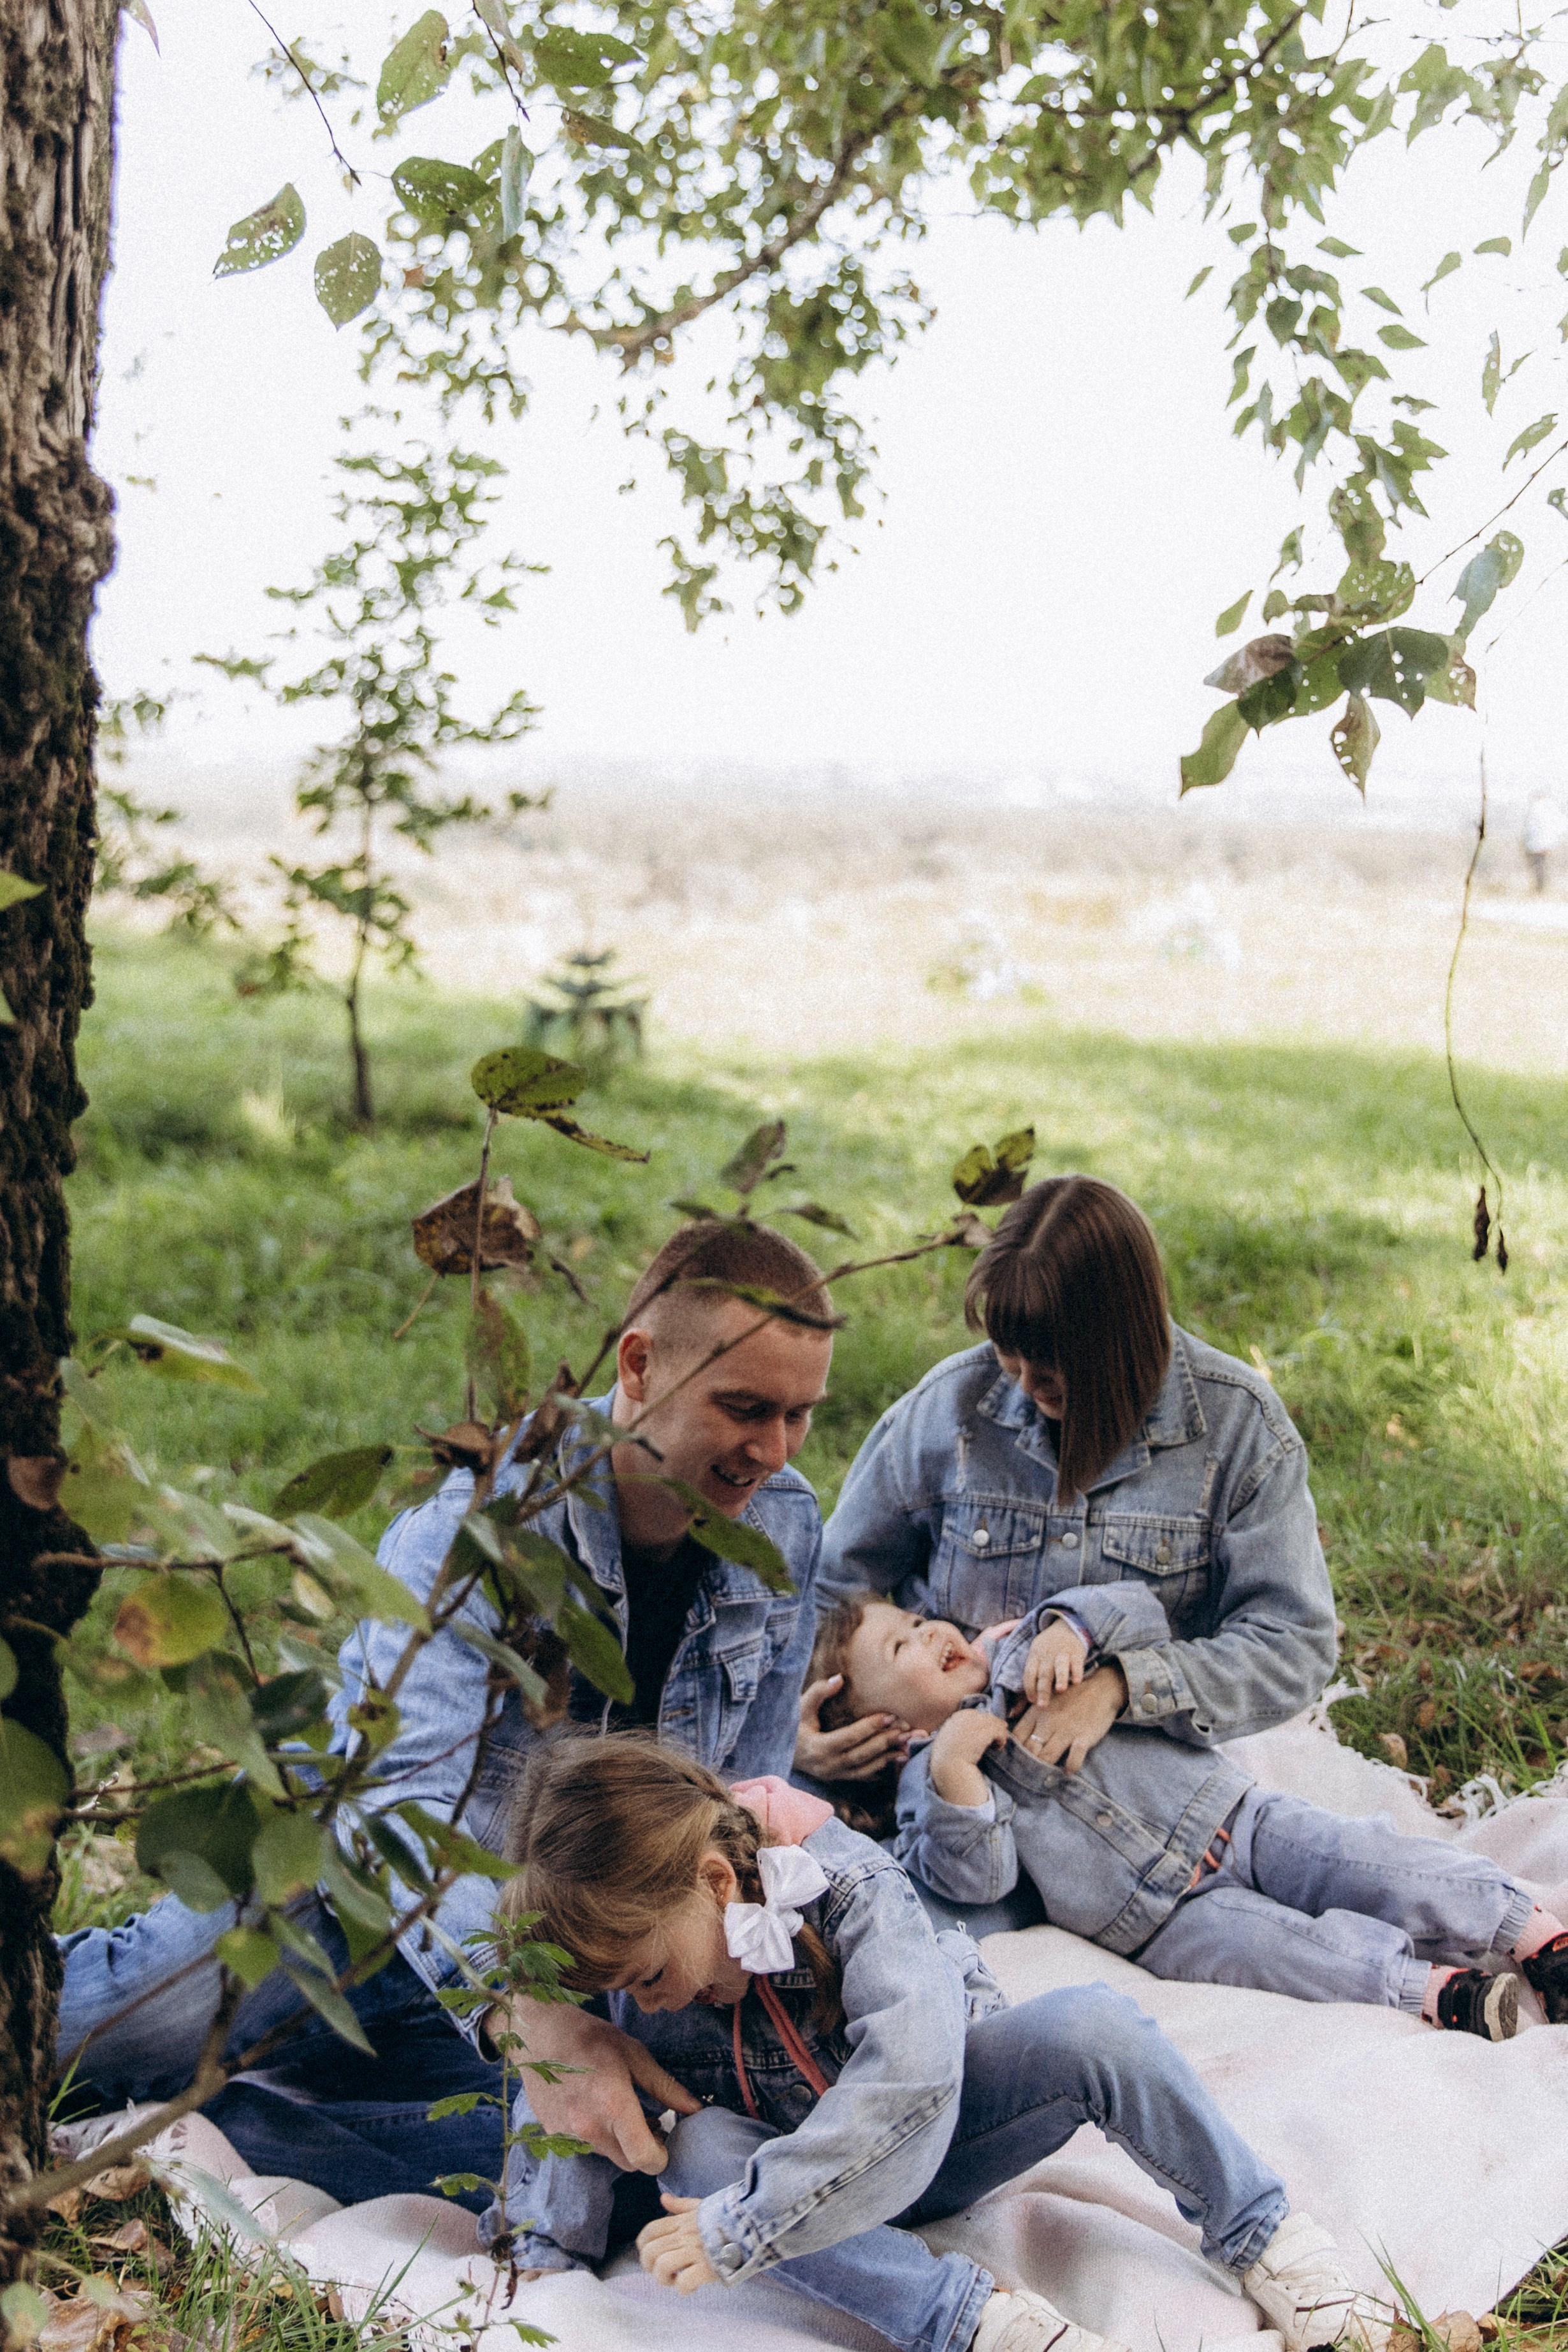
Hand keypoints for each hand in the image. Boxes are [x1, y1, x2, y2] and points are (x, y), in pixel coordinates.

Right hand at [487, 1997, 699, 2172]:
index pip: (644, 2160)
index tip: (666, 2138)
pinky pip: (586, 2146)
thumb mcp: (633, 2053)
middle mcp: (589, 2129)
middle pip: (628, 2163)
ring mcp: (568, 2135)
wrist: (535, 2033)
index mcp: (613, 2107)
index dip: (661, 2157)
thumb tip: (695, 2110)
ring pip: (607, 2154)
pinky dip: (598, 2135)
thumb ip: (664, 2086)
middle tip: (651, 2121)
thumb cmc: (589, 2037)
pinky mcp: (553, 2134)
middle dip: (644, 2149)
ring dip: (620, 2141)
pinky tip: (597, 2107)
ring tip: (624, 2109)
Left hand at [638, 2195, 718, 2292]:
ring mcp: (695, 2251)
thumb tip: (663, 2198)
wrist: (753, 2227)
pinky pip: (684, 2282)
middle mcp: (685, 2235)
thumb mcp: (702, 2206)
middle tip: (663, 2272)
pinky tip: (691, 2287)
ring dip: (664, 2279)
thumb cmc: (726, 2219)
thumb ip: (681, 2205)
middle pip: (650, 2252)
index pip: (649, 2231)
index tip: (651, 2256)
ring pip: (662, 2266)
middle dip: (649, 2267)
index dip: (643, 2247)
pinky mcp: (707, 2267)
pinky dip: (683, 2289)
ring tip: (675, 2280)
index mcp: (682, 2221)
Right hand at [796, 1674, 908, 1782]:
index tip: (889, 1715)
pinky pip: (864, 1775)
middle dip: (886, 1742)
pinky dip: (882, 1768)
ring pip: (866, 1768)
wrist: (783, 1753)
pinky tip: (898, 1759)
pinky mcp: (840, 1778)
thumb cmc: (792, 1727)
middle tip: (907, 1729)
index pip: (849, 1737)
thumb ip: (818, 1692)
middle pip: (862, 1754)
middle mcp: (828, 1766)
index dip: (870, 1727)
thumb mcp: (800, 1708)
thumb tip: (839, 1678)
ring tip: (909, 1745)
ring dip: (889, 1757)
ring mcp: (835, 1775)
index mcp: (818, 1748)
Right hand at [929, 1709, 1008, 1806]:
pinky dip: (1002, 1739)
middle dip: (994, 1726)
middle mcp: (963, 1718)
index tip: (989, 1732)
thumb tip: (980, 1724)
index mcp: (955, 1719)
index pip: (975, 1714)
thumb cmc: (951, 1761)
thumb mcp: (951, 1741)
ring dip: (1000, 1733)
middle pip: (986, 1717)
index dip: (984, 1723)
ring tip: (999, 1744)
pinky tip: (999, 1747)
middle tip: (999, 1737)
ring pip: (994, 1723)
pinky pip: (998, 1731)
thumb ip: (962, 1730)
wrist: (949, 1771)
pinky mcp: (982, 1734)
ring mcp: (972, 1725)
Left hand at [1011, 1663, 1127, 1773]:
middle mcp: (1048, 1722)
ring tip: (1043, 1779)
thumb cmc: (1070, 1695)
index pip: (1017, 1737)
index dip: (1013, 1752)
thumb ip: (1027, 1707)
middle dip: (1026, 1765)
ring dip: (1044, 1770)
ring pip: (1047, 1756)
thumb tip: (1010, 1717)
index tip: (1014, 1762)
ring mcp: (1066, 1730)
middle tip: (1026, 1776)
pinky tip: (1067, 1771)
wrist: (1100, 1688)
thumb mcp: (1045, 1697)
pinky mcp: (1083, 1738)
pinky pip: (1073, 1759)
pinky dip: (1070, 1768)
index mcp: (1036, 1712)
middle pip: (1029, 1750)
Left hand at [1022, 1618, 1088, 1705]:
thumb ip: (1032, 1675)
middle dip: (1042, 1689)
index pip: (1029, 1672)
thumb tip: (1016, 1705)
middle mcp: (1047, 1654)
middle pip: (1044, 1673)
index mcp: (1035, 1655)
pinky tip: (1077, 1682)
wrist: (1066, 1626)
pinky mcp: (1076, 1652)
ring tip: (1060, 1690)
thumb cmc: (1048, 1648)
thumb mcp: (1036, 1655)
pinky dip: (1077, 1672)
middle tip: (1042, 1705)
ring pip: (1060, 1666)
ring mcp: (1062, 1653)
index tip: (1032, 1701)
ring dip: (1060, 1678)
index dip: (1029, 1687)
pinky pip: (1076, 1663)